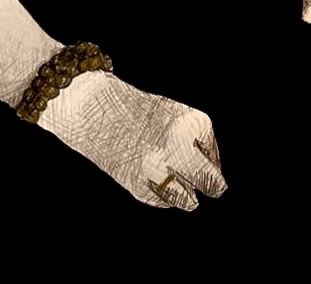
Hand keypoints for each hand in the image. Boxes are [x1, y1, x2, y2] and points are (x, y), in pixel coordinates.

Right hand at [40, 70, 226, 209]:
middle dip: (213, 185)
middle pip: (210, 181)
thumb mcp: (175, 115)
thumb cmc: (139, 110)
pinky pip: (163, 202)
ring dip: (187, 196)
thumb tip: (212, 173)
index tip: (204, 157)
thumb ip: (195, 141)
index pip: (213, 155)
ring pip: (188, 200)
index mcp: (192, 124)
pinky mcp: (139, 188)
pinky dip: (163, 196)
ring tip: (184, 190)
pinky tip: (155, 181)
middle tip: (215, 188)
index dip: (209, 157)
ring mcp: (158, 170)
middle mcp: (179, 148)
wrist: (95, 110)